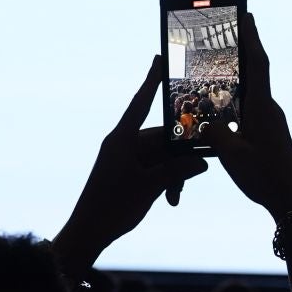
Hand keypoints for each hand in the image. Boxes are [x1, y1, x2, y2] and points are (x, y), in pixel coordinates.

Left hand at [54, 56, 207, 272]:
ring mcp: (126, 159)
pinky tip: (170, 199)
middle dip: (180, 157)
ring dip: (173, 175)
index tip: (159, 58)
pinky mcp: (129, 173)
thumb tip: (202, 162)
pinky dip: (165, 182)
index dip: (152, 80)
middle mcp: (124, 144)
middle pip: (161, 138)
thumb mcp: (149, 187)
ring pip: (161, 157)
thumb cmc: (111, 207)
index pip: (141, 102)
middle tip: (199, 169)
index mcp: (122, 139)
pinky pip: (155, 169)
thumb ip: (177, 172)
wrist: (88, 233)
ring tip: (175, 198)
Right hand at [207, 14, 291, 215]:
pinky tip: (223, 107)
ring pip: (251, 92)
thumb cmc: (265, 176)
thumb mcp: (232, 154)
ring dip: (238, 77)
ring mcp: (271, 121)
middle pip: (255, 72)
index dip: (252, 38)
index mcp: (262, 107)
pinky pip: (250, 109)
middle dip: (242, 51)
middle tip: (228, 33)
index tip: (248, 15)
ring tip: (218, 67)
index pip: (258, 63)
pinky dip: (237, 100)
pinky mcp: (269, 134)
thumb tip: (205, 123)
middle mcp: (269, 109)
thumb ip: (215, 133)